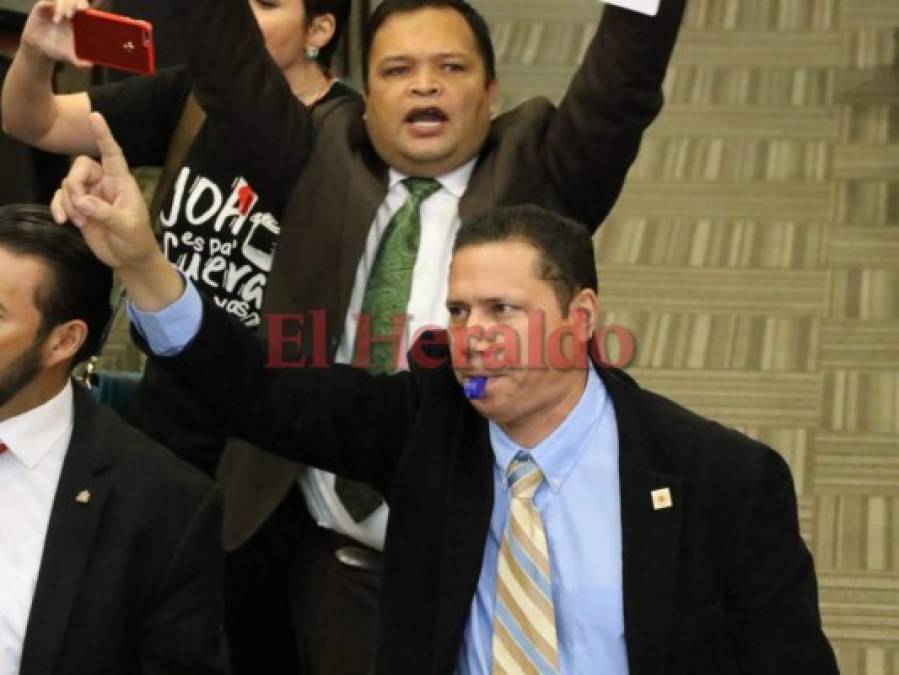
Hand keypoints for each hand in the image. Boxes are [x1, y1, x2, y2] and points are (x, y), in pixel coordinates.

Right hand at [21, 0, 91, 67]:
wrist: (38, 48)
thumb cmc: (57, 49)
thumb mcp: (69, 56)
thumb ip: (79, 61)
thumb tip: (90, 66)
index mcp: (78, 20)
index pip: (83, 5)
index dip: (84, 5)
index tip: (85, 11)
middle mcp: (68, 11)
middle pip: (75, 0)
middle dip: (76, 3)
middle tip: (77, 13)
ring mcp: (55, 7)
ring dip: (65, 6)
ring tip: (64, 18)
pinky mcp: (43, 7)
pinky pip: (49, 1)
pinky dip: (53, 7)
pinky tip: (56, 19)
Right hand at [51, 112, 159, 270]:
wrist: (129, 259)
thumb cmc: (136, 240)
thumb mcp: (126, 228)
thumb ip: (106, 214)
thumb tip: (83, 202)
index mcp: (122, 182)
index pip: (113, 154)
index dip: (104, 135)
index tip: (95, 116)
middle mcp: (105, 184)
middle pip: (80, 167)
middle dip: (74, 185)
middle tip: (80, 207)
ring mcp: (91, 195)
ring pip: (67, 184)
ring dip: (68, 202)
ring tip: (80, 223)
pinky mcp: (79, 208)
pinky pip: (60, 198)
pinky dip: (58, 207)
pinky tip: (63, 222)